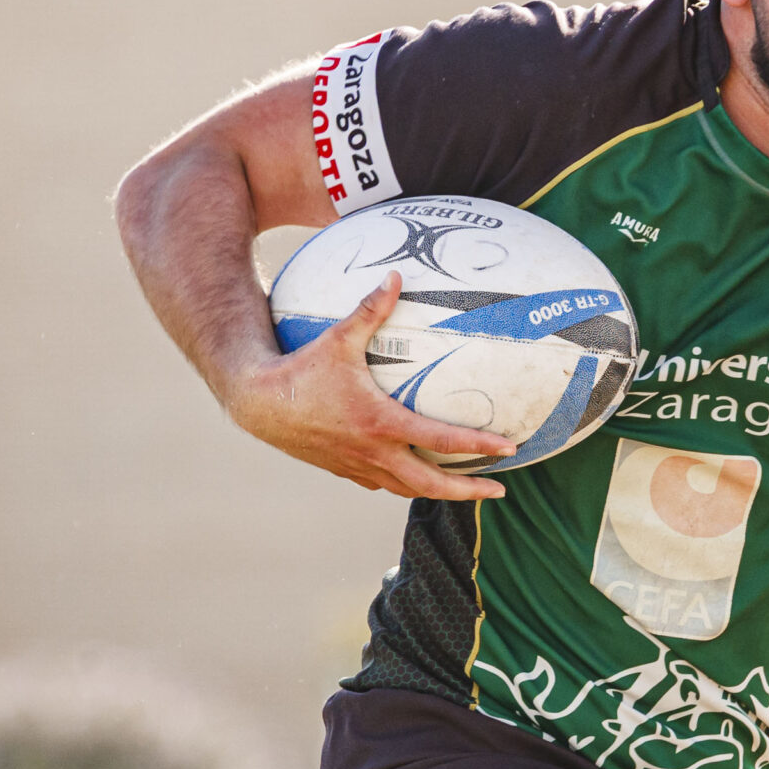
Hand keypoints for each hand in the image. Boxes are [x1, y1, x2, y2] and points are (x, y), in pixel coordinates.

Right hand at [225, 273, 515, 499]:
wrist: (259, 404)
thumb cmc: (300, 368)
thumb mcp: (339, 337)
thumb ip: (371, 309)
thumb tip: (396, 276)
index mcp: (382, 423)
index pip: (441, 440)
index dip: (478, 446)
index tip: (509, 447)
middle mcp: (375, 453)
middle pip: (432, 484)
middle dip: (468, 490)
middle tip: (498, 491)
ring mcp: (359, 467)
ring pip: (408, 490)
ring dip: (439, 492)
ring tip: (465, 490)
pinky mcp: (345, 470)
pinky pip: (383, 484)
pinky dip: (406, 484)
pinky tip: (415, 476)